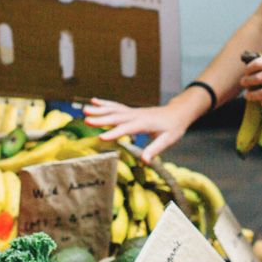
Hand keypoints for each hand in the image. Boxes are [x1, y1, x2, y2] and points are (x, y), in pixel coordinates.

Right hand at [83, 96, 197, 161]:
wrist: (177, 113)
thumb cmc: (173, 127)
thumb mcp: (168, 140)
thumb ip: (155, 149)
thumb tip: (145, 161)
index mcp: (145, 123)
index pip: (127, 128)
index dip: (114, 133)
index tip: (100, 137)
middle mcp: (136, 115)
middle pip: (117, 116)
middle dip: (101, 119)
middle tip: (86, 120)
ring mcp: (133, 112)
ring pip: (114, 109)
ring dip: (99, 109)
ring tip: (85, 110)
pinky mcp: (131, 111)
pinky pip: (116, 106)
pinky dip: (105, 103)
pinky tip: (94, 101)